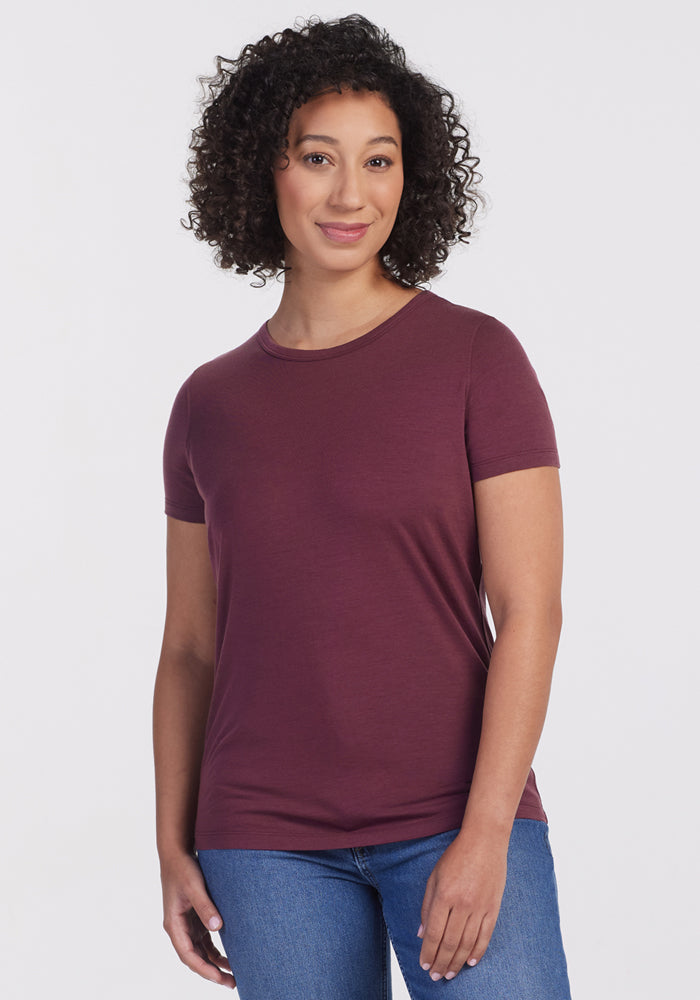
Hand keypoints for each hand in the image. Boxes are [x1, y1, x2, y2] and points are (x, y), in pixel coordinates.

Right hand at [160, 850, 235, 988]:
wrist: (177, 853)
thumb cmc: (183, 868)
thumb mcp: (194, 886)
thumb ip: (205, 907)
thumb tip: (218, 927)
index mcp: (174, 925)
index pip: (188, 955)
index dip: (204, 969)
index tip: (220, 978)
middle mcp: (178, 928)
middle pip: (195, 958)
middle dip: (211, 972)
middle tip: (232, 983)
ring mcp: (186, 924)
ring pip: (200, 951)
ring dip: (214, 964)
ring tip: (232, 975)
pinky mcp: (194, 918)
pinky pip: (204, 941)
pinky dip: (214, 951)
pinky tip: (227, 956)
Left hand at [417, 829, 507, 980]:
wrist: (485, 841)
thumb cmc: (456, 856)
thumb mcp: (434, 876)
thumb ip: (427, 906)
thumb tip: (422, 933)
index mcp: (445, 895)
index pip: (434, 933)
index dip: (428, 952)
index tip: (424, 965)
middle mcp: (463, 903)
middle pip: (450, 942)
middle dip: (441, 963)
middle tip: (435, 976)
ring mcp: (480, 907)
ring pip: (468, 943)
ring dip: (458, 962)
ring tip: (450, 974)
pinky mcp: (493, 908)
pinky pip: (486, 936)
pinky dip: (478, 952)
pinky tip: (471, 962)